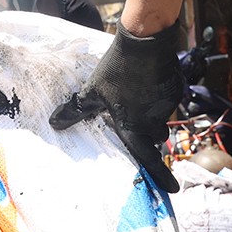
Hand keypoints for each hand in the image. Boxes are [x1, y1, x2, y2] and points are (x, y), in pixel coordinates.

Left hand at [50, 20, 183, 191]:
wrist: (145, 42)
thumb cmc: (116, 70)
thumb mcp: (92, 91)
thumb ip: (75, 111)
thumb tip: (55, 124)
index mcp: (134, 127)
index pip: (148, 158)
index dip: (160, 175)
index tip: (173, 190)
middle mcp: (154, 122)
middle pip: (154, 138)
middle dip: (147, 134)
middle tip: (134, 120)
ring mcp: (168, 106)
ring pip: (160, 118)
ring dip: (151, 114)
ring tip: (136, 96)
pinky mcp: (176, 91)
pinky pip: (167, 101)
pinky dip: (158, 98)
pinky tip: (147, 82)